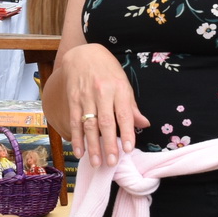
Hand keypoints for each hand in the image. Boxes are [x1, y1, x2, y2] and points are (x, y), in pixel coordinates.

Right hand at [57, 42, 147, 166]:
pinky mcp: (73, 100)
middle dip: (108, 144)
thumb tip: (144, 123)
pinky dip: (77, 138)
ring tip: (96, 162)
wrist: (83, 54)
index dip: (126, 132)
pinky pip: (75, 122)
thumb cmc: (107, 70)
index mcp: (118, 89)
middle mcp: (102, 93)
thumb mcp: (123, 83)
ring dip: (92, 146)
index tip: (128, 149)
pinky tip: (79, 152)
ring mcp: (85, 97)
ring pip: (89, 125)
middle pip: (105, 122)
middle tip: (112, 162)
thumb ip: (131, 106)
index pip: (124, 114)